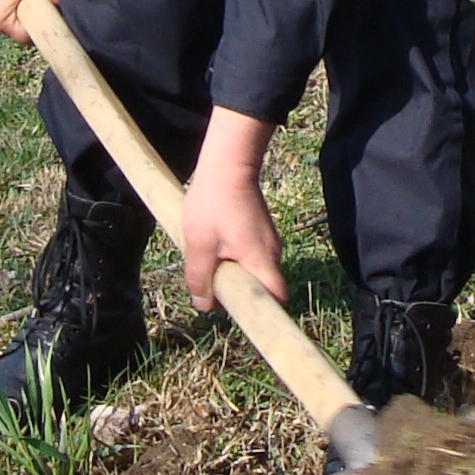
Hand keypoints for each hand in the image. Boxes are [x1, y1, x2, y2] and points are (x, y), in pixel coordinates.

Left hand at [182, 107, 286, 308]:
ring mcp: (269, 240)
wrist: (227, 164)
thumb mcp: (199, 243)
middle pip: (262, 287)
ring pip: (254, 270)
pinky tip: (216, 244)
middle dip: (238, 291)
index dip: (260, 310)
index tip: (238, 311)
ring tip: (210, 259)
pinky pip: (251, 255)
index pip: (275, 298)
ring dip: (234, 272)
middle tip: (211, 283)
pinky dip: (235, 258)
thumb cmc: (213, 202)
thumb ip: (200, 277)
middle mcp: (272, 252)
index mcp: (261, 259)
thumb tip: (204, 305)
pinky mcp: (262, 231)